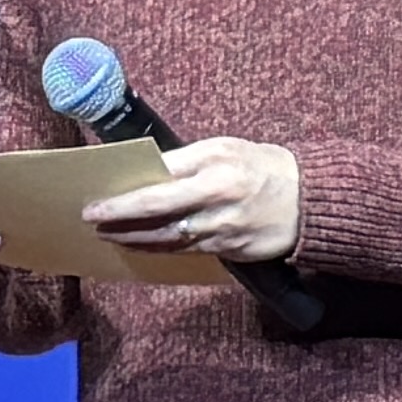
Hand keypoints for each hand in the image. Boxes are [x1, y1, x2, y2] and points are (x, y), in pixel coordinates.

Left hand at [84, 136, 299, 265]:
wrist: (308, 200)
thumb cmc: (261, 166)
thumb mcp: (224, 148)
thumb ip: (184, 161)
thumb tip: (145, 173)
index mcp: (214, 172)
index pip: (158, 188)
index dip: (123, 201)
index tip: (95, 205)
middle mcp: (217, 203)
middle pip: (158, 218)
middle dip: (121, 223)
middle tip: (93, 223)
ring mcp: (224, 232)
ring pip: (169, 241)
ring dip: (135, 240)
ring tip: (110, 236)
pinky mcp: (230, 251)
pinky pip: (186, 252)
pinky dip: (160, 249)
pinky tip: (142, 245)